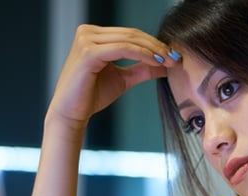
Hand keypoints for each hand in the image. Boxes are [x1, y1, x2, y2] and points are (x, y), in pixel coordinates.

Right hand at [47, 24, 178, 127]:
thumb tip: (166, 64)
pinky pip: (123, 49)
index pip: (131, 34)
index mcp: (94, 35)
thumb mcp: (123, 79)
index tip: (173, 56)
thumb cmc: (92, 95)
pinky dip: (142, 55)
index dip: (154, 43)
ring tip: (169, 61)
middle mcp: (88, 32)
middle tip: (175, 58)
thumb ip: (142, 69)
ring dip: (153, 50)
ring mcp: (86, 40)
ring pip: (129, 40)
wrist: (71, 112)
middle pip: (132, 34)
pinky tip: (156, 63)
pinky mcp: (88, 52)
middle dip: (157, 46)